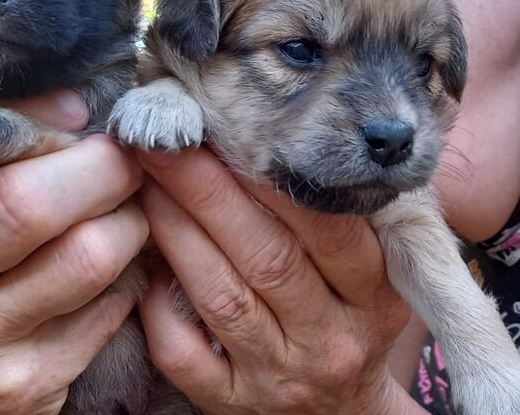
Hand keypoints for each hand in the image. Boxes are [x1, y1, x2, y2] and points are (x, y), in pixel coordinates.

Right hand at [0, 33, 147, 414]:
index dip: (11, 109)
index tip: (72, 104)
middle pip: (23, 200)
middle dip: (98, 164)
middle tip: (126, 151)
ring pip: (84, 254)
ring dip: (128, 219)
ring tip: (129, 207)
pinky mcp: (17, 389)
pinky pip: (105, 310)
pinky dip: (128, 278)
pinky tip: (116, 270)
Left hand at [137, 148, 422, 414]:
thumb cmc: (349, 319)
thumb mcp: (370, 274)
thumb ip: (341, 216)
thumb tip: (277, 134)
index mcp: (374, 298)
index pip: (330, 232)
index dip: (275, 181)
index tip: (229, 131)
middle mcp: (330, 340)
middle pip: (267, 258)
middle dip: (207, 192)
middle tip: (164, 142)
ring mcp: (278, 377)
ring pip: (221, 298)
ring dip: (176, 231)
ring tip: (145, 182)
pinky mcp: (230, 403)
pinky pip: (182, 354)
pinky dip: (157, 304)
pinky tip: (145, 260)